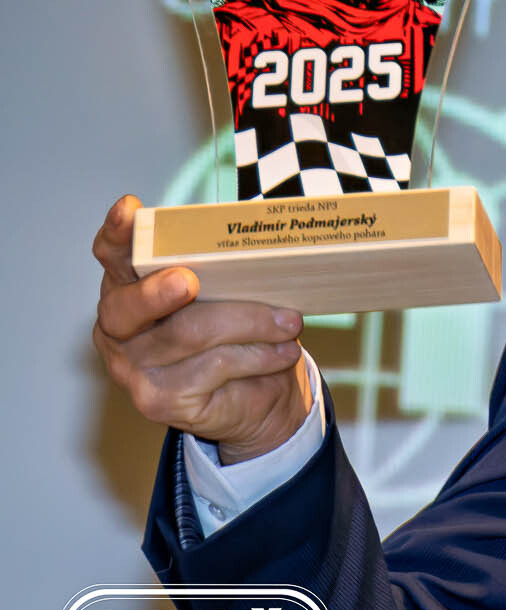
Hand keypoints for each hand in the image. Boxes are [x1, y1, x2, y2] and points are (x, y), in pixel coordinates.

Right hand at [91, 195, 312, 463]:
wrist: (257, 397)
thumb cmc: (237, 332)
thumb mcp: (229, 294)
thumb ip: (223, 270)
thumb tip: (261, 246)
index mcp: (127, 288)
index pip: (111, 255)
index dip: (116, 233)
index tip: (130, 209)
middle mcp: (118, 328)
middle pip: (130, 305)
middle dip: (159, 291)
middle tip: (188, 282)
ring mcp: (134, 369)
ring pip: (189, 334)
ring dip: (250, 323)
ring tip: (290, 322)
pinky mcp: (161, 400)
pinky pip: (215, 367)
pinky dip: (258, 355)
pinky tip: (283, 351)